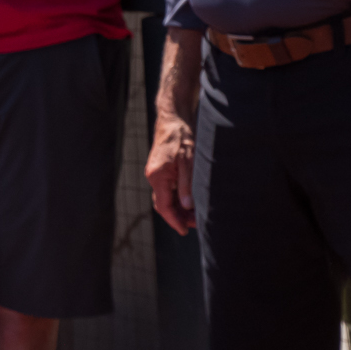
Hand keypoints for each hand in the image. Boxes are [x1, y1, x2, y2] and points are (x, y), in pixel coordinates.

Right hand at [146, 114, 196, 233]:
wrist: (174, 119)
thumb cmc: (182, 137)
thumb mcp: (188, 162)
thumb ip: (187, 185)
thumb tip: (187, 207)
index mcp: (158, 177)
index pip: (164, 207)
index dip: (175, 221)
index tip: (184, 231)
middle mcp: (153, 177)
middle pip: (164, 205)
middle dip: (179, 217)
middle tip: (197, 223)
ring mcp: (156, 173)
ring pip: (166, 198)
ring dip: (179, 208)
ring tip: (196, 214)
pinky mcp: (160, 170)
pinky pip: (167, 189)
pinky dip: (178, 198)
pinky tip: (190, 200)